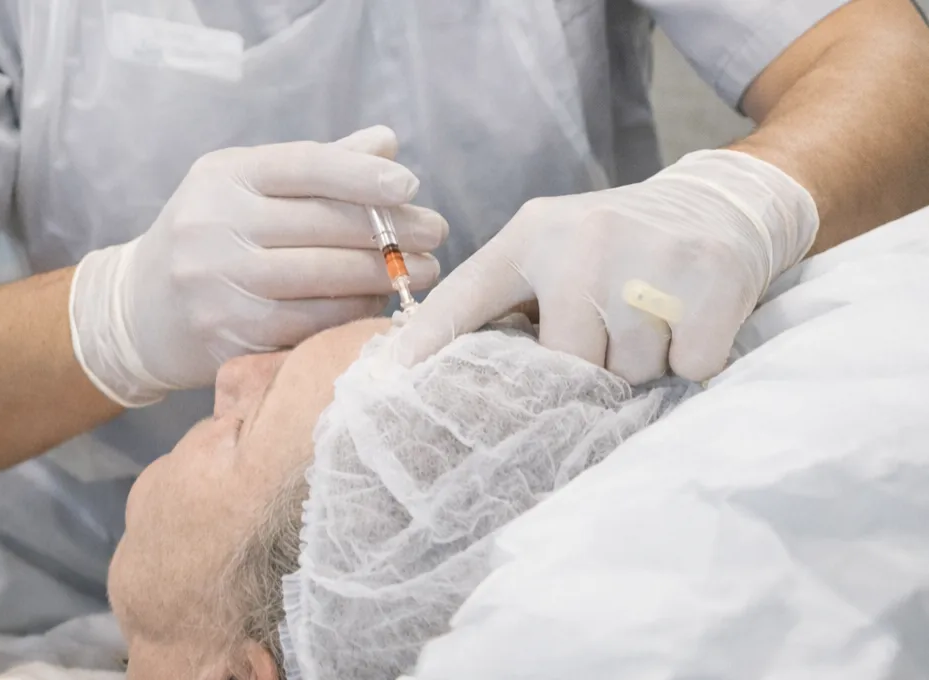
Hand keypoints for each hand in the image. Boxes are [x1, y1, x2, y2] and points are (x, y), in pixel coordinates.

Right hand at [70, 126, 447, 405]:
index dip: (362, 175)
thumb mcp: (246, 187)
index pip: (304, 166)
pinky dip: (353, 313)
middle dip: (392, 232)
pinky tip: (379, 304)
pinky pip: (312, 324)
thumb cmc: (211, 237)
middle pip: (323, 227)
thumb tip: (387, 143)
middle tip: (436, 235)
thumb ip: (316, 168)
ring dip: (384, 277)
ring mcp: (219, 287)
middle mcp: (215, 227)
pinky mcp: (231, 337)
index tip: (409, 185)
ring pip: (324, 281)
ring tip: (423, 273)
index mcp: (223, 177)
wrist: (138, 313)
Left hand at [391, 150, 817, 383]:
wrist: (720, 204)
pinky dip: (691, 359)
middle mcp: (583, 241)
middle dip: (588, 364)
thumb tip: (430, 363)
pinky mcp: (711, 281)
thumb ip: (506, 298)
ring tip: (651, 317)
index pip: (465, 297)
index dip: (423, 344)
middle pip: (564, 363)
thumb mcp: (553, 250)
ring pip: (628, 372)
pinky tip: (689, 320)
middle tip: (610, 328)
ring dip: (642, 362)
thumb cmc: (619, 244)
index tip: (384, 382)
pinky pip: (686, 367)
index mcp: (533, 234)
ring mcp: (649, 259)